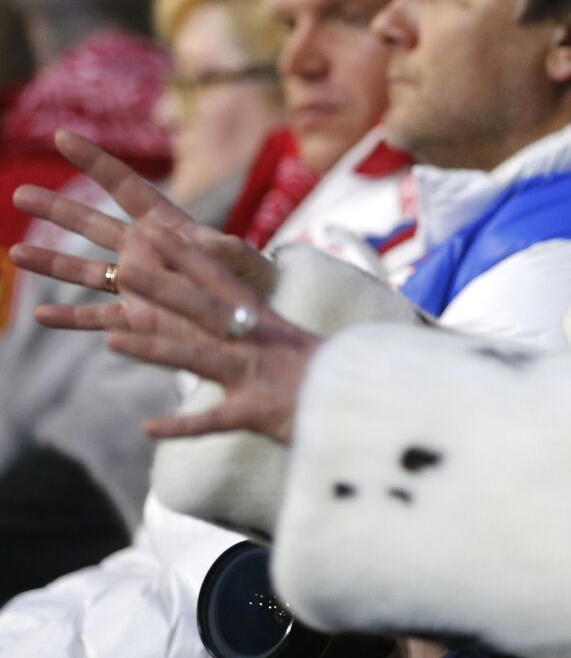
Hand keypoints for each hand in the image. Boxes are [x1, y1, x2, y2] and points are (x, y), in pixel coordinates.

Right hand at [9, 130, 276, 330]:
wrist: (258, 320)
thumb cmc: (256, 279)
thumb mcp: (242, 259)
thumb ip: (214, 249)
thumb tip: (171, 240)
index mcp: (168, 226)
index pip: (126, 187)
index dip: (96, 162)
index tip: (64, 136)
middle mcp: (145, 252)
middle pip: (93, 226)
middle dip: (58, 210)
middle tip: (19, 194)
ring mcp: (138, 285)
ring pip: (87, 271)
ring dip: (52, 263)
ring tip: (14, 253)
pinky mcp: (139, 319)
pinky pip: (99, 318)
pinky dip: (71, 318)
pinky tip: (41, 315)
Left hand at [106, 220, 318, 443]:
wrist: (372, 403)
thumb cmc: (334, 378)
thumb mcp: (295, 346)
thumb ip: (263, 332)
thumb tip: (237, 320)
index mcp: (266, 321)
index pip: (221, 281)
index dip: (186, 255)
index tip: (153, 230)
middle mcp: (259, 341)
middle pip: (204, 309)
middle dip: (163, 288)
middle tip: (124, 267)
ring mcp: (258, 375)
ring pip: (200, 356)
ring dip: (156, 348)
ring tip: (111, 340)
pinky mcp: (260, 413)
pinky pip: (216, 420)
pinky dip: (183, 424)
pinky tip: (148, 427)